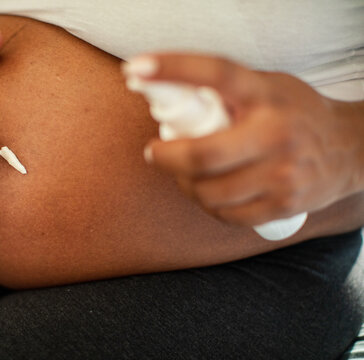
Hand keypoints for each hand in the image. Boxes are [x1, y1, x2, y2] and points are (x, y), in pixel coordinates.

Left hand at [126, 53, 363, 226]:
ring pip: (209, 192)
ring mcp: (282, 174)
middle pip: (203, 155)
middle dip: (165, 157)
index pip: (217, 73)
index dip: (173, 68)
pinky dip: (208, 206)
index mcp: (267, 95)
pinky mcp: (284, 205)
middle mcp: (276, 133)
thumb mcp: (268, 87)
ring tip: (184, 174)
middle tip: (154, 153)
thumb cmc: (296, 113)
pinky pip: (227, 215)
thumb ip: (228, 91)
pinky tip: (208, 192)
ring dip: (184, 185)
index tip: (137, 68)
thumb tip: (171, 95)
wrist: (349, 149)